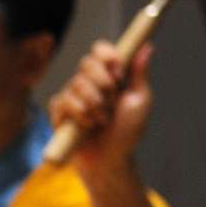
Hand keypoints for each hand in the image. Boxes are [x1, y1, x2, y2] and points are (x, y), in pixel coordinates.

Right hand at [47, 38, 154, 184]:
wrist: (110, 160)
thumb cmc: (127, 133)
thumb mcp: (140, 101)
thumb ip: (139, 74)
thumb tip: (146, 47)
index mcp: (109, 76)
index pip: (99, 50)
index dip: (106, 55)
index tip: (118, 69)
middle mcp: (89, 83)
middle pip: (86, 63)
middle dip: (102, 83)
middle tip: (111, 102)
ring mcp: (72, 97)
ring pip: (75, 84)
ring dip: (94, 103)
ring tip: (102, 120)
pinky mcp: (59, 113)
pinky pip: (62, 102)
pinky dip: (79, 114)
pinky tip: (87, 126)